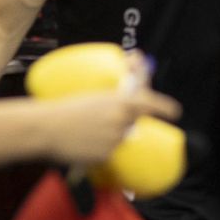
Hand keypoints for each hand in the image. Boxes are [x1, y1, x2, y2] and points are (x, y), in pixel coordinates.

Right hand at [42, 85, 180, 165]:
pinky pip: (107, 153)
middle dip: (120, 123)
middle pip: (131, 123)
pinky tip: (80, 143)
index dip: (164, 107)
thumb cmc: (64, 107)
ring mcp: (113, 140)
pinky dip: (97, 149)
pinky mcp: (104, 156)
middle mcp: (121, 120)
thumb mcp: (93, 94)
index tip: (175, 112)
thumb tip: (136, 63)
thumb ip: (115, 90)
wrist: (44, 129)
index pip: (150, 103)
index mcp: (119, 101)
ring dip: (106, 136)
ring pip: (118, 138)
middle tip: (97, 121)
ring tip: (82, 131)